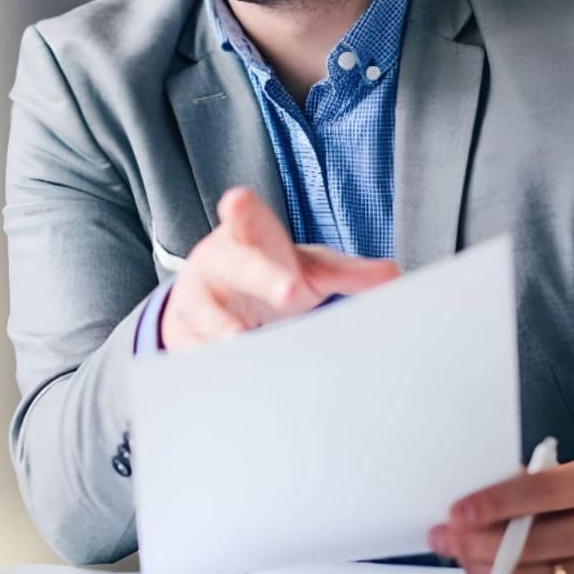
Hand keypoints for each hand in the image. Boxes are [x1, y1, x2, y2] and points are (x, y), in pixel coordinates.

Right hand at [160, 187, 399, 351]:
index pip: (248, 219)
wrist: (213, 294)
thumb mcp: (306, 267)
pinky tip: (224, 372)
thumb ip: (347, 272)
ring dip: (223, 328)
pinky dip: (206, 361)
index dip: (242, 211)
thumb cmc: (267, 271)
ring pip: (205, 312)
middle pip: (237, 266)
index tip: (238, 201)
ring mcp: (195, 296)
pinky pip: (191, 347)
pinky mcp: (182, 330)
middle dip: (261, 277)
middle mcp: (218, 262)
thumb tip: (392, 275)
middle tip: (290, 290)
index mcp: (248, 237)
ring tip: (241, 342)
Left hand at [428, 461, 573, 573]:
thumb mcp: (547, 480)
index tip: (457, 512)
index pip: (543, 490)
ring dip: (485, 569)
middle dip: (478, 543)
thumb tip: (462, 507)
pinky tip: (480, 572)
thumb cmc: (563, 499)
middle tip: (442, 537)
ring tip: (459, 556)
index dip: (497, 502)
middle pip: (534, 543)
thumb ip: (512, 488)